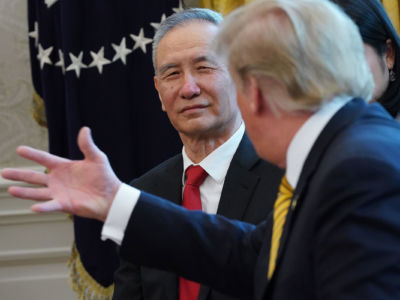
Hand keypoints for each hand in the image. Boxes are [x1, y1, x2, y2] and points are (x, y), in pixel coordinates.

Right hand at [1, 127, 120, 221]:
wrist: (111, 196)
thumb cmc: (105, 176)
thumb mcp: (96, 157)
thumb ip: (87, 145)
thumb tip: (85, 129)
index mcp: (64, 167)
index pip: (44, 159)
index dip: (32, 154)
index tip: (19, 149)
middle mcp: (58, 180)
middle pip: (34, 177)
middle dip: (19, 174)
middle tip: (4, 172)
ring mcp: (59, 193)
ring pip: (37, 192)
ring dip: (24, 192)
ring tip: (10, 189)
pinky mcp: (64, 204)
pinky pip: (51, 206)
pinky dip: (43, 207)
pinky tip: (33, 207)